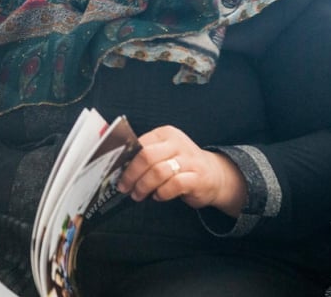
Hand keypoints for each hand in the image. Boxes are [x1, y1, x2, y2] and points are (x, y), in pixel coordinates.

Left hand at [116, 125, 245, 216]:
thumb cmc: (181, 165)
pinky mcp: (197, 177)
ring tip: (138, 195)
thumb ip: (145, 156)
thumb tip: (119, 169)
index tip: (116, 174)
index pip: (140, 144)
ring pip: (158, 172)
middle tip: (124, 188)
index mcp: (166, 134)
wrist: (214, 174)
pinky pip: (174, 185)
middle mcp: (178, 143)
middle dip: (131, 175)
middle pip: (147, 157)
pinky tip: (158, 196)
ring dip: (144, 187)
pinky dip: (162, 193)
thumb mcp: (164, 153)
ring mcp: (189, 160)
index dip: (125, 161)